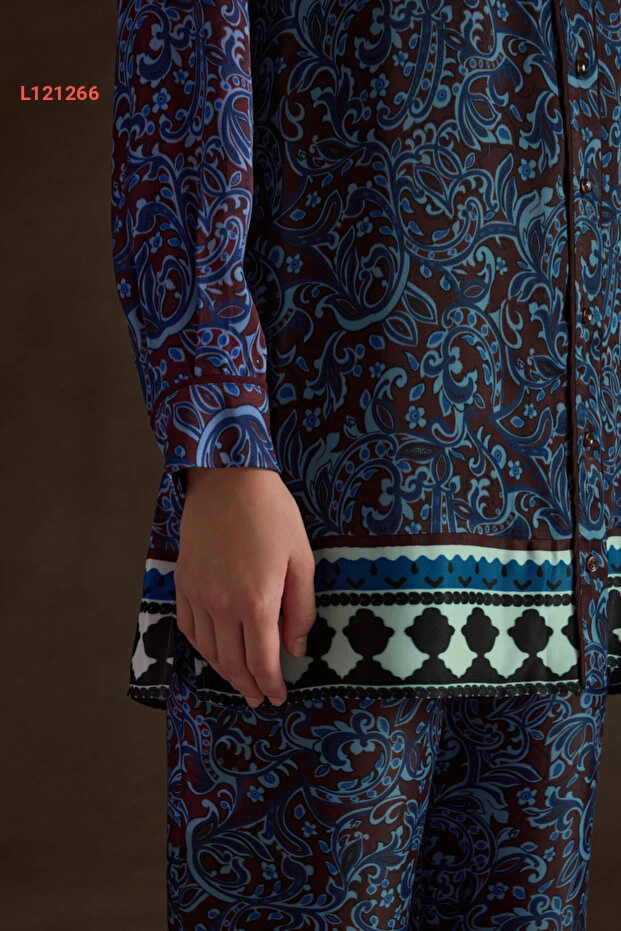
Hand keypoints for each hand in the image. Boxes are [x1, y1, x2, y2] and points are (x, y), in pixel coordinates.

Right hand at [174, 466, 316, 706]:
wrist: (228, 480)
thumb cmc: (271, 515)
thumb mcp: (301, 559)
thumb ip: (301, 609)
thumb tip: (297, 648)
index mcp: (257, 601)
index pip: (263, 660)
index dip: (271, 684)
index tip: (279, 697)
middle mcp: (223, 605)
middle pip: (233, 663)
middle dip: (249, 686)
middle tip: (259, 698)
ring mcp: (198, 595)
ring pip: (209, 651)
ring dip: (225, 673)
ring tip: (240, 683)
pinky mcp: (183, 584)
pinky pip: (189, 628)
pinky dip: (202, 648)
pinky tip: (214, 652)